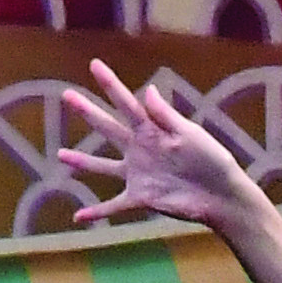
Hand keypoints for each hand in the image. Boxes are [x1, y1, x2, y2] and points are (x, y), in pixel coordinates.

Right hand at [61, 58, 273, 240]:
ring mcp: (138, 174)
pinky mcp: (141, 197)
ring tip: (60, 155)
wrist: (221, 195)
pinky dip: (98, 212)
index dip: (110, 84)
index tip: (94, 64)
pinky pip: (114, 205)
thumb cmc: (212, 161)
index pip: (126, 102)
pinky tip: (78, 217)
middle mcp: (140, 150)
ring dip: (82, 162)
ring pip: (104, 167)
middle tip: (66, 95)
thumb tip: (148, 89)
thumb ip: (167, 115)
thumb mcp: (190, 135)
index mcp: (152, 131)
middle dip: (87, 112)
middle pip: (108, 128)